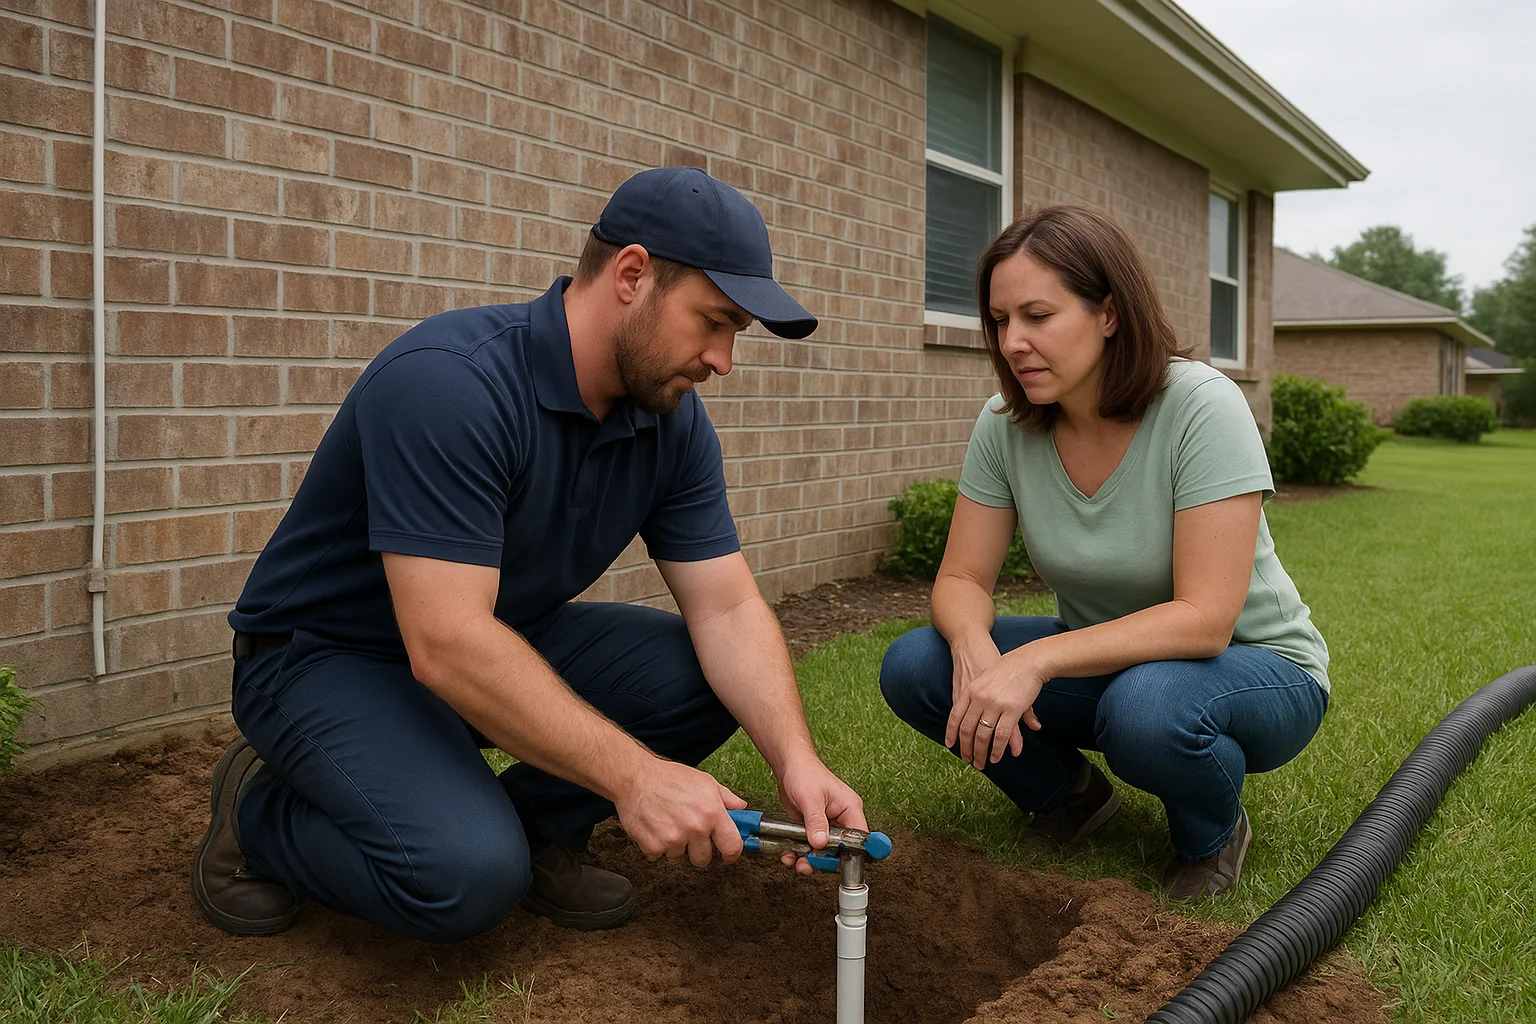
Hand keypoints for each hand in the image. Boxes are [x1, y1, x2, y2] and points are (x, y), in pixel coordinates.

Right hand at [614, 759, 747, 867]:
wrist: (635, 779)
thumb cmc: (668, 778)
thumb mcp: (704, 781)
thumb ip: (726, 798)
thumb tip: (741, 808)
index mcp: (712, 812)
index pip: (732, 846)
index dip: (731, 854)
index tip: (727, 854)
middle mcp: (695, 828)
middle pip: (704, 859)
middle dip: (698, 849)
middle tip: (689, 832)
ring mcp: (673, 839)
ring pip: (680, 857)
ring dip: (675, 846)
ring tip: (668, 823)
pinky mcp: (653, 847)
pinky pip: (660, 856)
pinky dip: (657, 846)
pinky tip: (655, 827)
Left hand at [774, 758, 868, 875]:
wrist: (788, 766)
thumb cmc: (804, 773)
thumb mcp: (810, 798)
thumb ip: (816, 821)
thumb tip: (821, 843)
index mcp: (850, 809)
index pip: (860, 838)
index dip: (852, 854)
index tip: (837, 865)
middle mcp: (842, 819)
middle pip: (840, 850)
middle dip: (823, 860)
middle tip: (808, 864)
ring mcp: (828, 825)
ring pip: (824, 852)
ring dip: (809, 859)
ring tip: (796, 861)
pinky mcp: (814, 829)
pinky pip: (811, 847)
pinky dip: (800, 853)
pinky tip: (789, 854)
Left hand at [946, 643, 1048, 769]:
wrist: (1027, 660)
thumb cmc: (1007, 669)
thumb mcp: (985, 679)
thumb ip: (978, 697)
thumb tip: (974, 712)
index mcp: (970, 691)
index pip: (955, 716)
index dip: (951, 732)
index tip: (950, 745)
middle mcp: (979, 699)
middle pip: (968, 730)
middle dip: (967, 748)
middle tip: (968, 760)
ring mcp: (995, 705)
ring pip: (983, 736)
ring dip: (981, 753)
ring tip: (981, 764)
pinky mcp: (1012, 710)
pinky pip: (1001, 735)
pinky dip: (998, 749)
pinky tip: (996, 757)